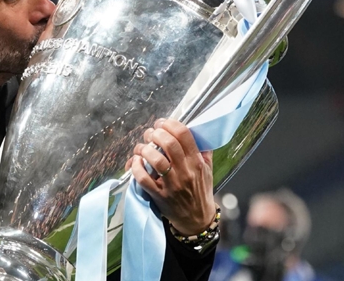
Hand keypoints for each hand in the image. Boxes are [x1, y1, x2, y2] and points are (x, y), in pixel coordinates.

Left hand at [125, 118, 215, 235]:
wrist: (196, 219)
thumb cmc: (200, 192)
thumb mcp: (207, 170)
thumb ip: (203, 150)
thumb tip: (195, 130)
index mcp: (197, 162)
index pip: (184, 135)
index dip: (169, 124)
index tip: (162, 123)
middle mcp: (185, 172)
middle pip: (169, 144)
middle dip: (156, 133)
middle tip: (150, 134)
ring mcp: (172, 185)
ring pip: (156, 160)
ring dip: (144, 149)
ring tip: (142, 148)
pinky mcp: (159, 196)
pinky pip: (144, 179)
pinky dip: (136, 167)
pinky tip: (136, 162)